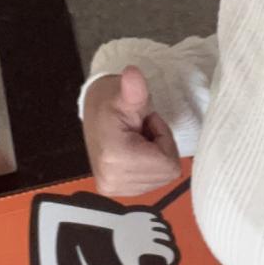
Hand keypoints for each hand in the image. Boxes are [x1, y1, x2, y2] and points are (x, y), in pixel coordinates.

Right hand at [83, 66, 180, 198]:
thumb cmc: (112, 102)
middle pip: (166, 173)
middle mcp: (112, 180)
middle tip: (142, 131)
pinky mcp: (114, 191)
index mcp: (116, 159)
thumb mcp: (126, 94)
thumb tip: (133, 74)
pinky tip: (134, 151)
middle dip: (161, 149)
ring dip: (155, 158)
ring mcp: (113, 188)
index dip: (164, 139)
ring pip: (160, 179)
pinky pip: (150, 184)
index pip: (169, 164)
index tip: (146, 124)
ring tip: (137, 139)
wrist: (94, 111)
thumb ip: (135, 89)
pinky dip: (148, 166)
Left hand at [113, 211, 178, 264]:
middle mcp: (150, 233)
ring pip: (164, 227)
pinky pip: (158, 219)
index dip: (169, 255)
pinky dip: (160, 223)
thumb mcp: (127, 260)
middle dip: (168, 242)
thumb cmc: (120, 247)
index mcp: (148, 245)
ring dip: (165, 232)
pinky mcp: (146, 215)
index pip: (168, 251)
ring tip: (162, 238)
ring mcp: (148, 223)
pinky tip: (157, 228)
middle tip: (166, 247)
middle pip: (168, 237)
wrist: (111, 228)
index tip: (167, 258)